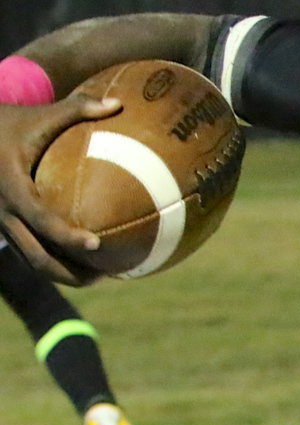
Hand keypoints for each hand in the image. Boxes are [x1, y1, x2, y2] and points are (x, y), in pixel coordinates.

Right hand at [0, 95, 119, 284]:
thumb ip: (77, 109)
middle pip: (37, 256)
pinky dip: (54, 264)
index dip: (68, 236)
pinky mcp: (2, 228)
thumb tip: (118, 104)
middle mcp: (2, 210)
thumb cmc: (8, 122)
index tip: (97, 244)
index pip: (41, 219)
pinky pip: (29, 255)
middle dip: (72, 272)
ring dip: (65, 275)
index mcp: (11, 185)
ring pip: (32, 262)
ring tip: (100, 276)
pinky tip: (83, 266)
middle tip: (107, 274)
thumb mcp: (39, 114)